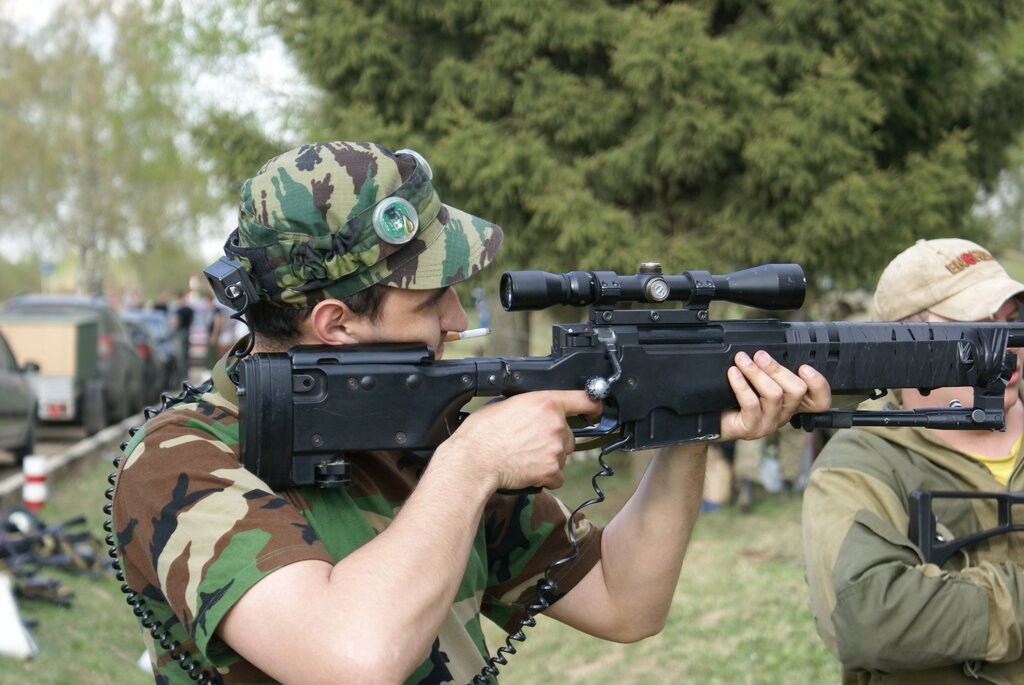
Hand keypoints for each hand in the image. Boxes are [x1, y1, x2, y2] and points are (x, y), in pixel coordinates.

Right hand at [437, 390, 601, 491]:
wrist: (474, 460)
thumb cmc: (482, 432)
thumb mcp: (506, 404)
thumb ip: (530, 405)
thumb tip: (533, 411)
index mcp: (545, 402)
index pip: (584, 400)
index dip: (593, 407)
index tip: (595, 412)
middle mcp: (556, 424)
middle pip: (569, 436)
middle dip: (554, 441)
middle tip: (530, 444)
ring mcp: (556, 448)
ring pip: (562, 456)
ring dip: (548, 460)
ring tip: (523, 457)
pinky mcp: (552, 470)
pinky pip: (557, 477)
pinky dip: (545, 477)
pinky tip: (527, 471)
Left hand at [719, 351, 830, 441]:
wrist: (710, 418)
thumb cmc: (732, 397)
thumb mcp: (755, 380)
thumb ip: (767, 369)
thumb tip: (765, 349)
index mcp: (790, 402)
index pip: (820, 402)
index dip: (819, 385)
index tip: (804, 367)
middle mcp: (784, 415)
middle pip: (797, 391)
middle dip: (777, 368)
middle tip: (759, 355)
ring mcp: (769, 424)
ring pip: (774, 395)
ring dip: (756, 373)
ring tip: (741, 359)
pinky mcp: (751, 429)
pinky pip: (752, 404)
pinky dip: (742, 385)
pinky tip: (733, 373)